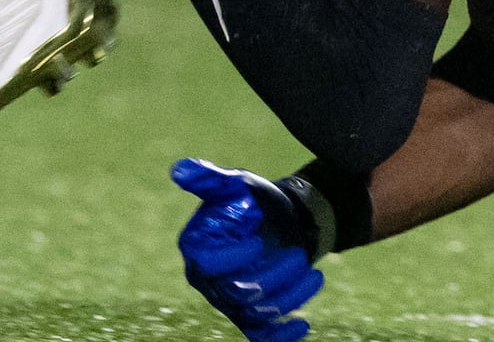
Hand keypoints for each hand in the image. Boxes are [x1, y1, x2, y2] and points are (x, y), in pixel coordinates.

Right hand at [171, 159, 324, 339]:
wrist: (279, 220)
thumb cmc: (251, 201)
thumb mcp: (235, 185)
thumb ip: (211, 180)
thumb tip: (180, 169)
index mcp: (198, 250)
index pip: (208, 266)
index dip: (233, 258)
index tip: (258, 242)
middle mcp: (209, 282)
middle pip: (237, 292)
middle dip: (272, 276)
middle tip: (298, 255)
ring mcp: (230, 302)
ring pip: (256, 312)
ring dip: (289, 296)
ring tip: (313, 273)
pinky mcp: (251, 317)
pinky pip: (262, 336)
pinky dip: (282, 335)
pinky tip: (304, 323)